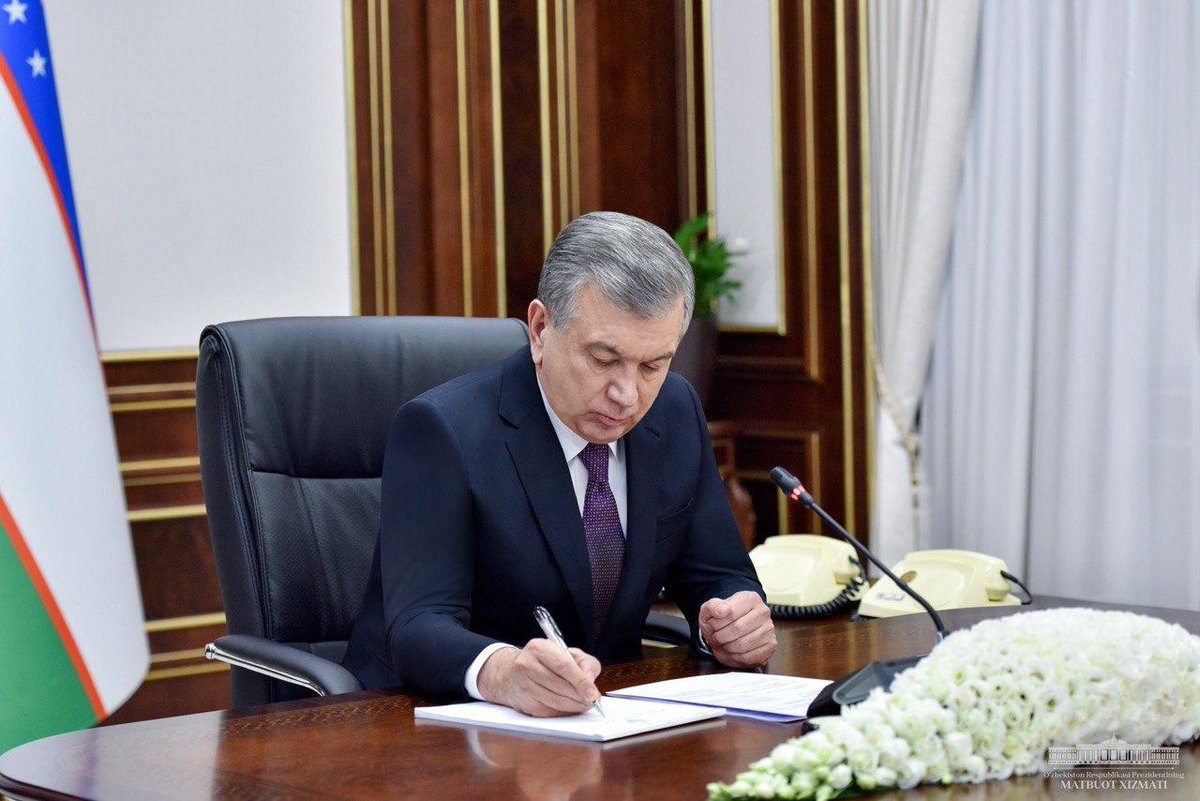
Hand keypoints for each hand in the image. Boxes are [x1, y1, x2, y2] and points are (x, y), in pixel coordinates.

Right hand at [476, 639, 601, 716]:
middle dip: (581, 696)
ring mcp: (524, 686)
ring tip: (584, 704)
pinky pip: (551, 712)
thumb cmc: (543, 662)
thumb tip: (590, 681)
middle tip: (592, 700)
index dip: (581, 681)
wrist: (510, 674)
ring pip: (557, 701)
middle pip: (561, 686)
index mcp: (538, 648)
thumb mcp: (565, 652)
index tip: (593, 693)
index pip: (564, 666)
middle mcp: (527, 665)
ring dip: (575, 706)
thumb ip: (584, 662)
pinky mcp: (525, 704)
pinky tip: (570, 707)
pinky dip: (565, 712)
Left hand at [698, 590, 776, 668]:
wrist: (731, 629)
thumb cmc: (722, 619)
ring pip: (743, 644)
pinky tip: (732, 651)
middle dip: (721, 637)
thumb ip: (713, 606)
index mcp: (750, 598)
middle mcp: (763, 611)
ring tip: (723, 644)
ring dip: (727, 648)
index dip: (716, 623)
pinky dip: (736, 657)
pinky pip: (749, 657)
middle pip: (738, 629)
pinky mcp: (771, 645)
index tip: (711, 625)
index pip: (731, 613)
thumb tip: (722, 610)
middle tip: (715, 637)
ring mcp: (769, 629)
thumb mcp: (710, 609)